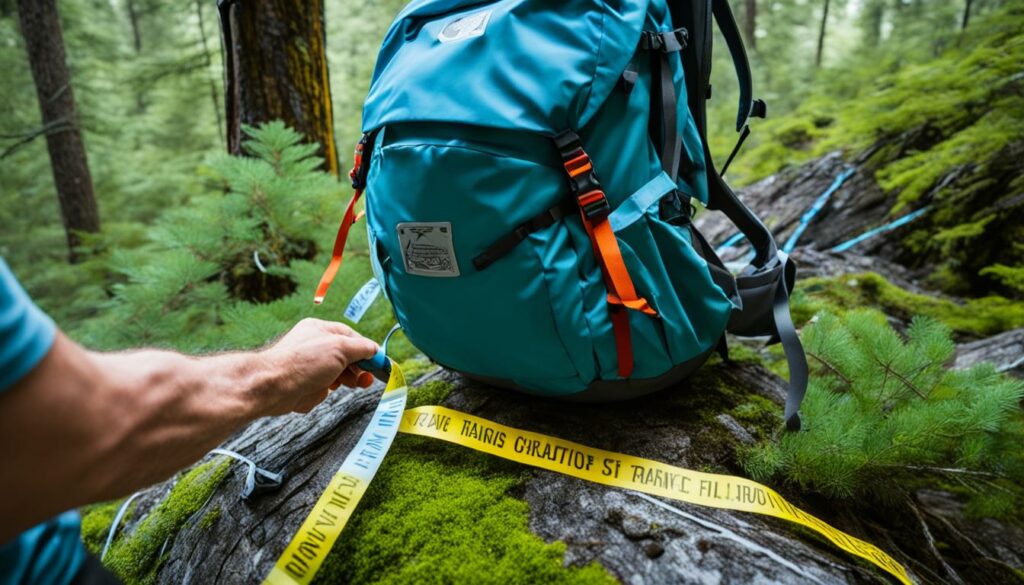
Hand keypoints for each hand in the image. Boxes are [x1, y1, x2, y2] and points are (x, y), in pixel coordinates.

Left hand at [260, 318, 378, 415]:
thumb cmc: (304, 362)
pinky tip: (322, 390)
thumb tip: (375, 349)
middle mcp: (315, 346)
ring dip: (345, 380)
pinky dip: (326, 391)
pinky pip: (325, 388)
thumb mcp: (340, 348)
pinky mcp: (305, 385)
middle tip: (366, 379)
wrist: (274, 387)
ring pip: (338, 374)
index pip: (352, 337)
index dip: (367, 350)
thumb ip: (361, 347)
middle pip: (347, 356)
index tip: (379, 363)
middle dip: (358, 368)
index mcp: (321, 329)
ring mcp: (310, 366)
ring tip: (347, 384)